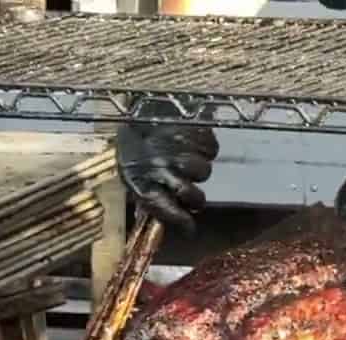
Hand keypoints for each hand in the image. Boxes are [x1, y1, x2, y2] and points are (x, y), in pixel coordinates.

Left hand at [117, 123, 218, 237]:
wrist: (134, 105)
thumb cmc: (134, 145)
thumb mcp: (133, 173)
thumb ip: (153, 198)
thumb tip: (177, 221)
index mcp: (143, 182)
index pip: (168, 211)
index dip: (181, 221)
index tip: (190, 229)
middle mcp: (163, 169)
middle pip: (195, 196)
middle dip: (195, 198)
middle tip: (189, 191)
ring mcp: (180, 151)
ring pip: (204, 172)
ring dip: (198, 168)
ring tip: (186, 158)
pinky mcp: (193, 131)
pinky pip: (212, 148)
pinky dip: (205, 146)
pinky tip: (191, 142)